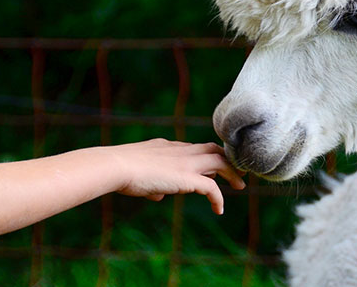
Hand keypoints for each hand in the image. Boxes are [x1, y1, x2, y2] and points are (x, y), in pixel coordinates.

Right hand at [107, 139, 244, 213]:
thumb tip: (158, 195)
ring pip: (219, 161)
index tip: (213, 169)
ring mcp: (185, 162)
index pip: (195, 148)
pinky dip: (218, 198)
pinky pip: (212, 187)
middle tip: (237, 171)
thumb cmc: (120, 172)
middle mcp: (180, 150)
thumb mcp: (139, 175)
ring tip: (239, 186)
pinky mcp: (187, 177)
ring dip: (231, 173)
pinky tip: (219, 210)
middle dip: (226, 159)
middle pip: (212, 148)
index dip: (206, 158)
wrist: (116, 166)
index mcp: (168, 146)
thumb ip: (152, 183)